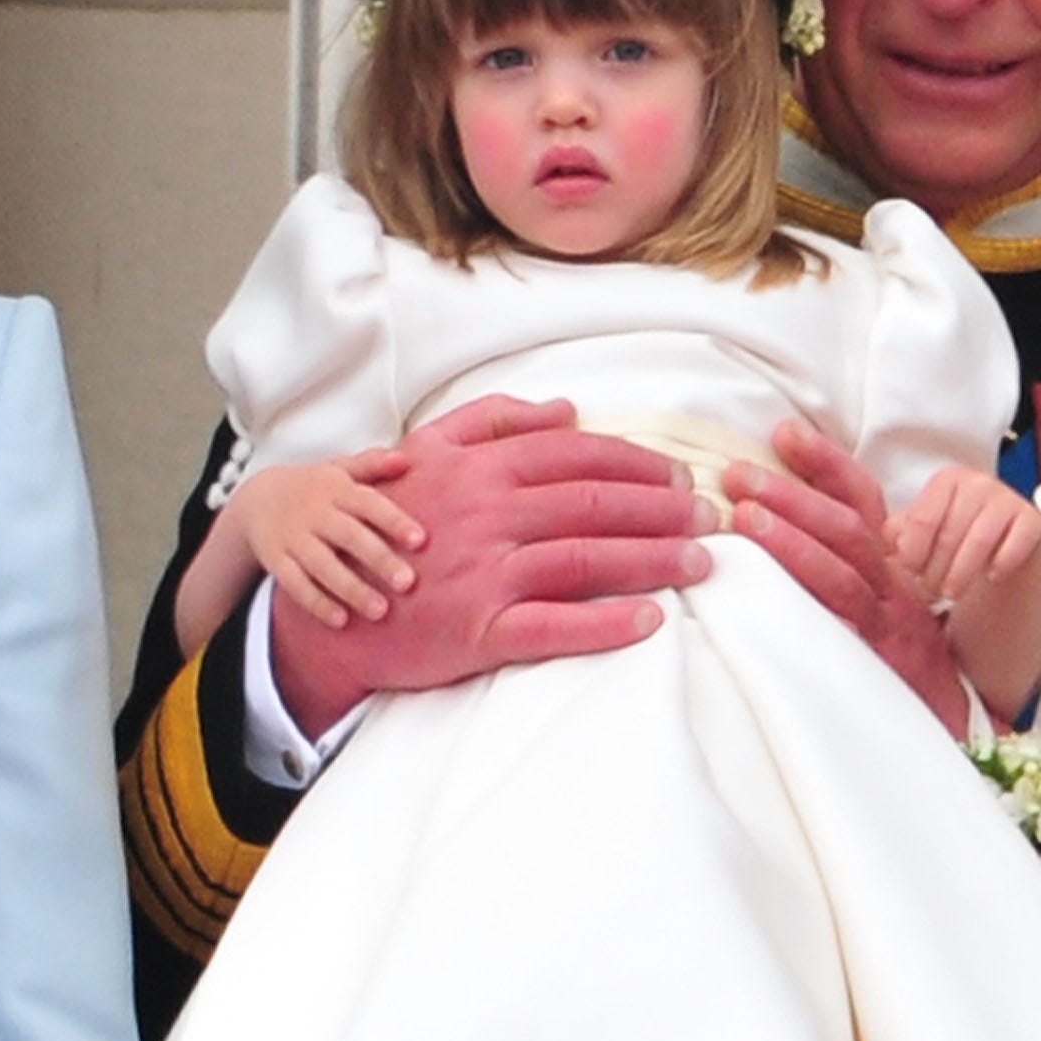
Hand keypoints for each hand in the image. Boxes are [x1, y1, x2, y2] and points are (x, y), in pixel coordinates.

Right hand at [237, 452, 422, 627]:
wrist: (254, 499)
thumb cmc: (314, 488)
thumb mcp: (339, 470)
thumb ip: (372, 465)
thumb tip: (408, 460)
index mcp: (336, 490)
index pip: (369, 504)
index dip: (394, 521)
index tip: (420, 541)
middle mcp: (315, 513)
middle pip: (349, 537)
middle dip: (378, 560)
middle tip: (407, 583)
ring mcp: (293, 538)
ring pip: (322, 565)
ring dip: (351, 589)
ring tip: (380, 611)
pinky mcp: (276, 560)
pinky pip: (295, 584)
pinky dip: (316, 603)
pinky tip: (340, 620)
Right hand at [269, 396, 713, 734]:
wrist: (329, 609)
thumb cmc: (388, 527)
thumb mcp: (426, 454)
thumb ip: (492, 421)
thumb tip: (565, 408)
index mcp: (479, 469)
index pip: (577, 456)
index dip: (639, 463)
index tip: (682, 476)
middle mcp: (485, 515)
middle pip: (594, 503)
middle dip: (663, 508)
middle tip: (711, 518)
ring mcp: (483, 574)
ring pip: (586, 558)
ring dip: (654, 559)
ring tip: (701, 562)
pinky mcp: (478, 632)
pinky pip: (554, 627)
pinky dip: (606, 624)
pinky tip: (652, 620)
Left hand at [724, 420, 965, 732]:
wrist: (958, 725)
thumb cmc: (908, 664)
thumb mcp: (884, 605)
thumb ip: (844, 570)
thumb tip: (775, 532)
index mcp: (891, 564)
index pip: (861, 499)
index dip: (825, 462)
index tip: (783, 432)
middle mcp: (894, 585)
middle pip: (848, 526)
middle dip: (793, 494)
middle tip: (738, 474)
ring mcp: (888, 623)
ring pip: (843, 573)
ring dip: (793, 541)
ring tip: (744, 518)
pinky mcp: (880, 661)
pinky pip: (843, 628)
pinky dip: (807, 607)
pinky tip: (765, 594)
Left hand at [889, 467, 1040, 726]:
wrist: (1000, 569)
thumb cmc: (947, 555)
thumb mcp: (912, 546)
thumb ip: (884, 539)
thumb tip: (839, 536)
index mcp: (944, 483)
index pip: (921, 520)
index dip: (912, 555)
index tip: (908, 576)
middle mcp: (976, 483)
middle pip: (948, 533)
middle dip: (935, 570)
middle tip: (929, 593)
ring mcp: (1007, 500)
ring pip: (978, 541)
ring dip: (962, 573)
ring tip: (951, 593)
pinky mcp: (1033, 522)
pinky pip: (1015, 544)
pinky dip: (1000, 565)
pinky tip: (991, 579)